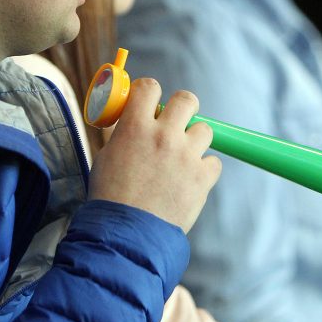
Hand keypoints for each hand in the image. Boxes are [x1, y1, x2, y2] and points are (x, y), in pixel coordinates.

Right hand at [88, 78, 221, 231]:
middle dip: (182, 108)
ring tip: (182, 158)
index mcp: (135, 126)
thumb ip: (126, 134)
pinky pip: (213, 163)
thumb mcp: (107, 156)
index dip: (150, 92)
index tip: (150, 103)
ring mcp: (186, 155)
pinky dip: (204, 170)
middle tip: (175, 123)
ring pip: (205, 129)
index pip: (149, 87)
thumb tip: (136, 123)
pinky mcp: (201, 178)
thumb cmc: (111, 197)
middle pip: (186, 99)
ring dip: (194, 140)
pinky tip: (189, 181)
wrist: (126, 234)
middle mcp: (163, 135)